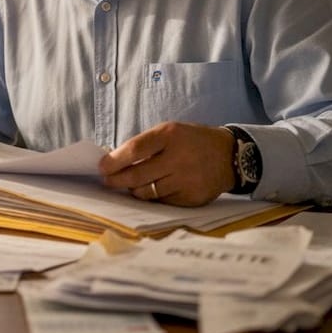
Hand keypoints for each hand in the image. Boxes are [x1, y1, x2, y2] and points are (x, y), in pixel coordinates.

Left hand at [98, 122, 237, 206]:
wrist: (229, 156)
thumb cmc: (191, 141)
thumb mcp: (170, 132)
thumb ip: (144, 144)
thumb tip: (113, 161)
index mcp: (170, 135)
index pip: (134, 150)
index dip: (114, 161)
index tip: (102, 167)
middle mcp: (178, 158)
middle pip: (137, 175)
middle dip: (116, 180)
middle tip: (108, 181)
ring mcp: (186, 180)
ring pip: (147, 192)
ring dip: (134, 189)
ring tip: (131, 184)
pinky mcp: (191, 198)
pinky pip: (162, 201)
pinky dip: (154, 196)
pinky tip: (154, 189)